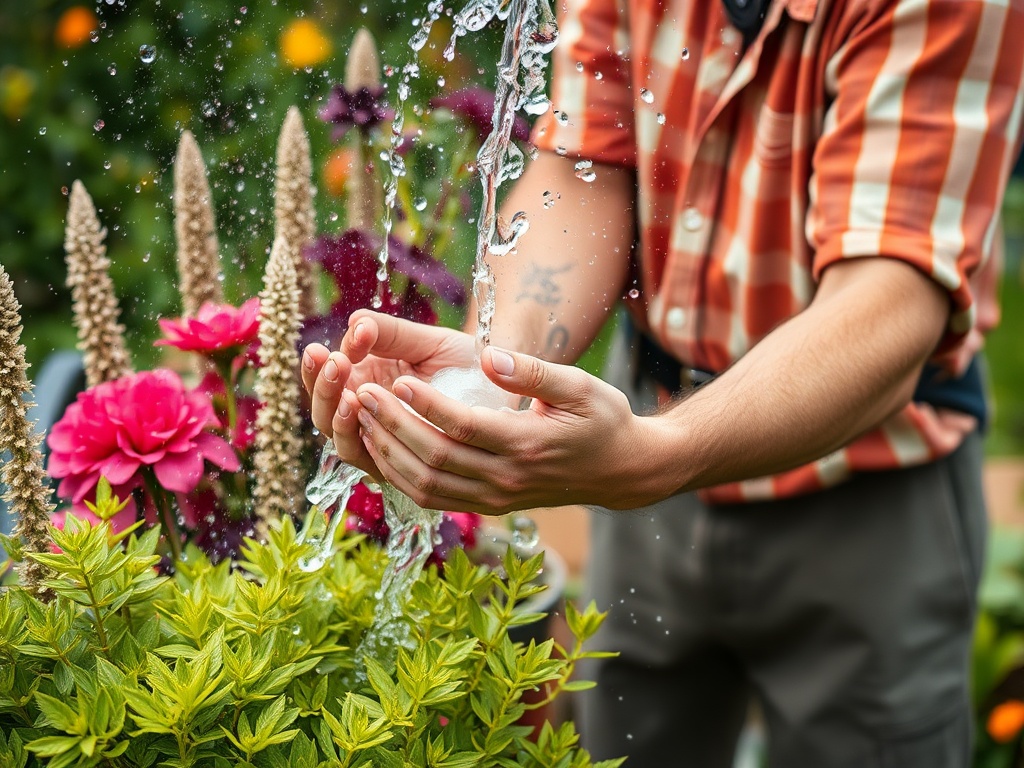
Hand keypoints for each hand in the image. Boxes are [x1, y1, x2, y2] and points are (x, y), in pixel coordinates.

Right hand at [301, 309, 475, 476]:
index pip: (326, 379)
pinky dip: (358, 437)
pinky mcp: (398, 462)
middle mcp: (366, 412)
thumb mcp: (425, 341)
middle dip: (324, 389)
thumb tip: (355, 322)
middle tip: (335, 363)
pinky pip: (366, 457)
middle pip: (324, 411)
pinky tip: (361, 414)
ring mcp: (379, 438)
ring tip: (348, 394)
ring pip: (338, 436)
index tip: (331, 349)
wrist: (502, 383)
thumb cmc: (463, 359)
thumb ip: (390, 333)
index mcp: (365, 379)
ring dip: (336, 414)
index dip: (321, 367)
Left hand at [351, 345, 658, 513]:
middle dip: (393, 425)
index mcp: (528, 445)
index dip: (425, 404)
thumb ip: (532, 372)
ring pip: (427, 484)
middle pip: (435, 458)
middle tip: (362, 393)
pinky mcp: (489, 505)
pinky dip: (401, 476)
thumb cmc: (602, 419)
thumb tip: (486, 359)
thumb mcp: (579, 386)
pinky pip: (434, 497)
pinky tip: (381, 448)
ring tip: (361, 418)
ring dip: (388, 452)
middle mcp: (507, 478)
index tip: (397, 378)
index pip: (464, 427)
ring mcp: (496, 497)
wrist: (621, 471)